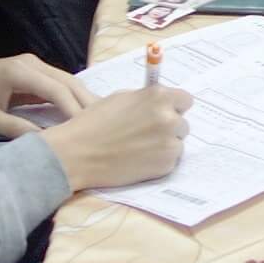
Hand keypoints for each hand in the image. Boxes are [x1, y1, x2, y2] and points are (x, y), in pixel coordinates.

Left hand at [0, 55, 96, 137]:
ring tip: (101, 122)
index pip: (58, 91)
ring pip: (66, 82)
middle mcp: (31, 63)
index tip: (90, 132)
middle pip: (69, 82)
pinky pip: (57, 84)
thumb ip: (15, 130)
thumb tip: (46, 143)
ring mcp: (32, 64)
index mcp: (20, 72)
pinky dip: (71, 98)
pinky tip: (83, 114)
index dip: (76, 111)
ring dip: (82, 100)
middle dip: (87, 104)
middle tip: (107, 128)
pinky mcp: (31, 71)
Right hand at [40, 84, 192, 192]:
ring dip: (165, 145)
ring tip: (139, 147)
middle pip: (182, 123)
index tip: (165, 112)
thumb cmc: (94, 123)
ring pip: (177, 143)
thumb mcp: (121, 98)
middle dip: (168, 127)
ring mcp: (169, 144)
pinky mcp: (165, 166)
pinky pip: (170, 161)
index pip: (185, 100)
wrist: (78, 153)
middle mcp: (169, 118)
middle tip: (145, 134)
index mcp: (159, 97)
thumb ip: (146, 99)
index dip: (174, 107)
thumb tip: (161, 103)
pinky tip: (138, 159)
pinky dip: (158, 161)